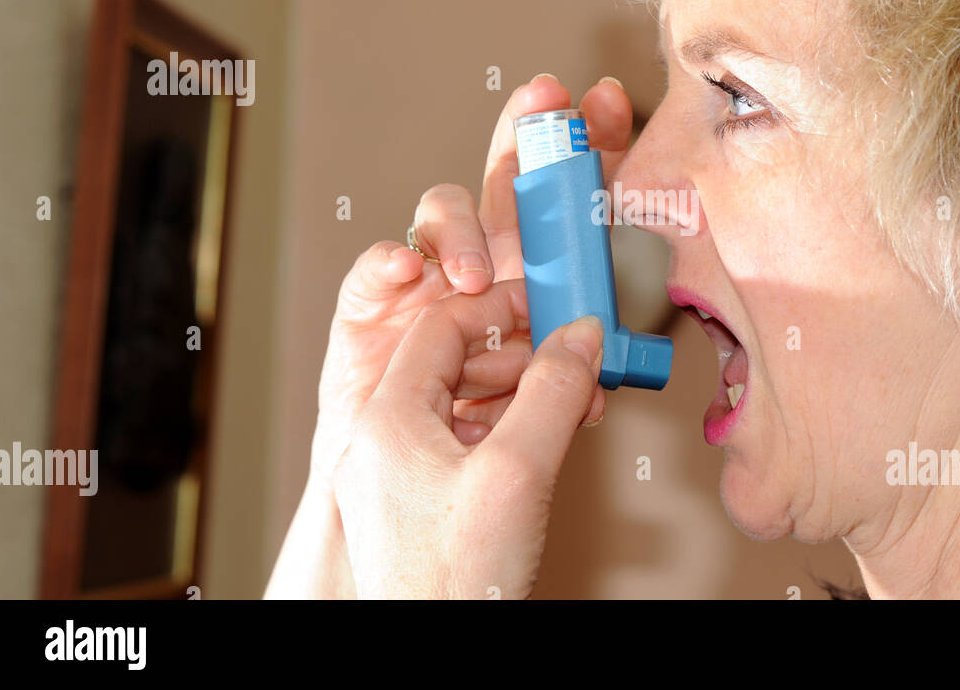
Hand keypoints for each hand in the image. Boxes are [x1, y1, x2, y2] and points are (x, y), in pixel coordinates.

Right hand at [266, 74, 634, 597]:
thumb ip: (568, 375)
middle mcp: (485, 260)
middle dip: (526, 130)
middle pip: (505, 176)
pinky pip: (377, 266)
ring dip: (463, 231)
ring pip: (443, 213)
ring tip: (475, 277)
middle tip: (547, 99)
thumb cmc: (484, 438)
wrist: (412, 489)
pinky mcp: (372, 301)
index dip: (590, 143)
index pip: (569, 197)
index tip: (612, 102)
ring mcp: (427, 274)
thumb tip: (599, 372)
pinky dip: (389, 262)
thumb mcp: (542, 399)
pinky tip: (408, 272)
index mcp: (537, 273)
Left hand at [332, 280, 603, 598]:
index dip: (500, 309)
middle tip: (573, 361)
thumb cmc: (454, 582)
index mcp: (386, 420)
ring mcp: (392, 476)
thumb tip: (579, 335)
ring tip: (572, 405)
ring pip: (460, 404)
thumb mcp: (519, 472)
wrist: (432, 653)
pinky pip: (459, 444)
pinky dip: (505, 433)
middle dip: (520, 356)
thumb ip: (552, 392)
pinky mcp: (412, 506)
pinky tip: (545, 443)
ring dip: (519, 395)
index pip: (441, 326)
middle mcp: (379, 442)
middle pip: (451, 362)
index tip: (550, 307)